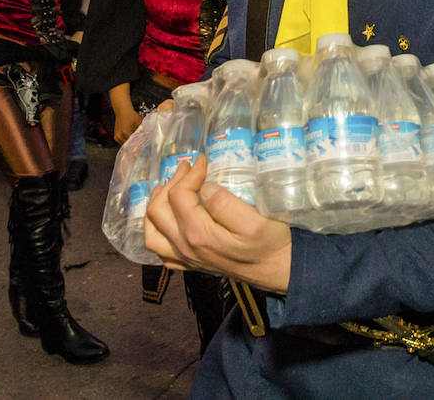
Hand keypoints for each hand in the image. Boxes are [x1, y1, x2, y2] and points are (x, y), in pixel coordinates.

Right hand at [113, 106, 140, 144]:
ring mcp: (117, 137)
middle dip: (135, 146)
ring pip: (125, 145)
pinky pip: (122, 143)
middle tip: (140, 147)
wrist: (122, 111)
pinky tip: (131, 142)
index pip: (133, 142)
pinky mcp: (116, 137)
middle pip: (129, 145)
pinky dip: (127, 143)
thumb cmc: (131, 115)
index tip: (142, 147)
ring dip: (130, 145)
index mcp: (126, 132)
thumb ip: (141, 130)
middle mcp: (120, 135)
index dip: (138, 145)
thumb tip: (146, 137)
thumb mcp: (139, 122)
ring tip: (136, 145)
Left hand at [145, 155, 292, 292]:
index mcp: (199, 234)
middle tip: (188, 168)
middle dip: (170, 184)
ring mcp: (187, 258)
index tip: (204, 160)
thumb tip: (205, 187)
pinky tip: (169, 222)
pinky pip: (162, 252)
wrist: (280, 271)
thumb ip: (225, 204)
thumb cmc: (271, 244)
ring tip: (166, 190)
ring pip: (152, 234)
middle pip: (158, 211)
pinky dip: (158, 233)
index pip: (179, 196)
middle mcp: (186, 247)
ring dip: (155, 208)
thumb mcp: (255, 221)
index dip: (189, 174)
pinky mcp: (193, 265)